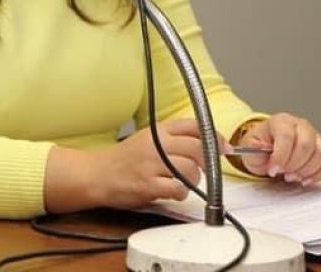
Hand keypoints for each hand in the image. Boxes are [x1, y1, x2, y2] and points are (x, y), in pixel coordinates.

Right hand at [88, 118, 205, 208]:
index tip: (223, 148)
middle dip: (207, 161)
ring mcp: (152, 164)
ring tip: (184, 182)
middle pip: (198, 147)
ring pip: (191, 169)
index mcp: (157, 130)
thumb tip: (208, 144)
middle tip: (203, 169)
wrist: (97, 174)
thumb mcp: (147, 139)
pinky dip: (181, 194)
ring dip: (194, 180)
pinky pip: (178, 189)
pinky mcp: (148, 185)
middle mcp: (156, 144)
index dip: (214, 136)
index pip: (194, 125)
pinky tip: (172, 192)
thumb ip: (173, 138)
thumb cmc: (124, 159)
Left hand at [234, 113, 320, 185]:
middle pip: (306, 145)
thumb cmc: (260, 146)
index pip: (286, 135)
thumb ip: (253, 148)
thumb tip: (258, 147)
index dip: (281, 155)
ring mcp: (315, 137)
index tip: (273, 169)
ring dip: (306, 170)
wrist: (268, 148)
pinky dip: (319, 174)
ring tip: (292, 176)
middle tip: (283, 174)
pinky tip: (305, 179)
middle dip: (294, 165)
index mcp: (281, 121)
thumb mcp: (249, 147)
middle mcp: (301, 126)